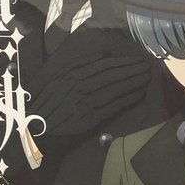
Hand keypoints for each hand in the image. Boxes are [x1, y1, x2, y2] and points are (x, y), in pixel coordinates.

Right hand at [27, 33, 155, 140]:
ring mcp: (86, 102)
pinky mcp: (91, 118)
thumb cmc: (47, 103)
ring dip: (133, 82)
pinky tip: (139, 94)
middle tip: (146, 65)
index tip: (135, 59)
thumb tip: (103, 54)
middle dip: (131, 69)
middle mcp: (79, 86)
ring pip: (115, 88)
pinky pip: (113, 106)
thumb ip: (78, 64)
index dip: (121, 62)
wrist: (37, 130)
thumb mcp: (57, 77)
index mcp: (70, 74)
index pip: (102, 65)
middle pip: (111, 75)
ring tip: (147, 77)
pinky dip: (128, 100)